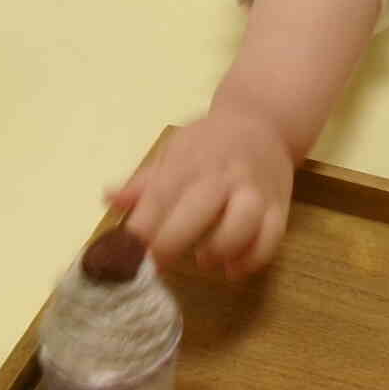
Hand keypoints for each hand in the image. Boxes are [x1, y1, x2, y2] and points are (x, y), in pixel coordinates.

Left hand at [108, 103, 293, 277]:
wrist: (265, 122)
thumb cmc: (210, 142)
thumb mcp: (175, 150)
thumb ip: (144, 180)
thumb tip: (109, 198)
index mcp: (192, 161)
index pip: (162, 194)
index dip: (143, 226)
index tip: (126, 253)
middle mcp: (225, 175)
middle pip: (199, 211)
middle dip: (173, 243)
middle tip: (156, 266)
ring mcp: (255, 192)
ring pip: (242, 226)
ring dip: (219, 250)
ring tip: (202, 260)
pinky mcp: (279, 208)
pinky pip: (270, 240)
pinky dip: (250, 260)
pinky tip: (231, 267)